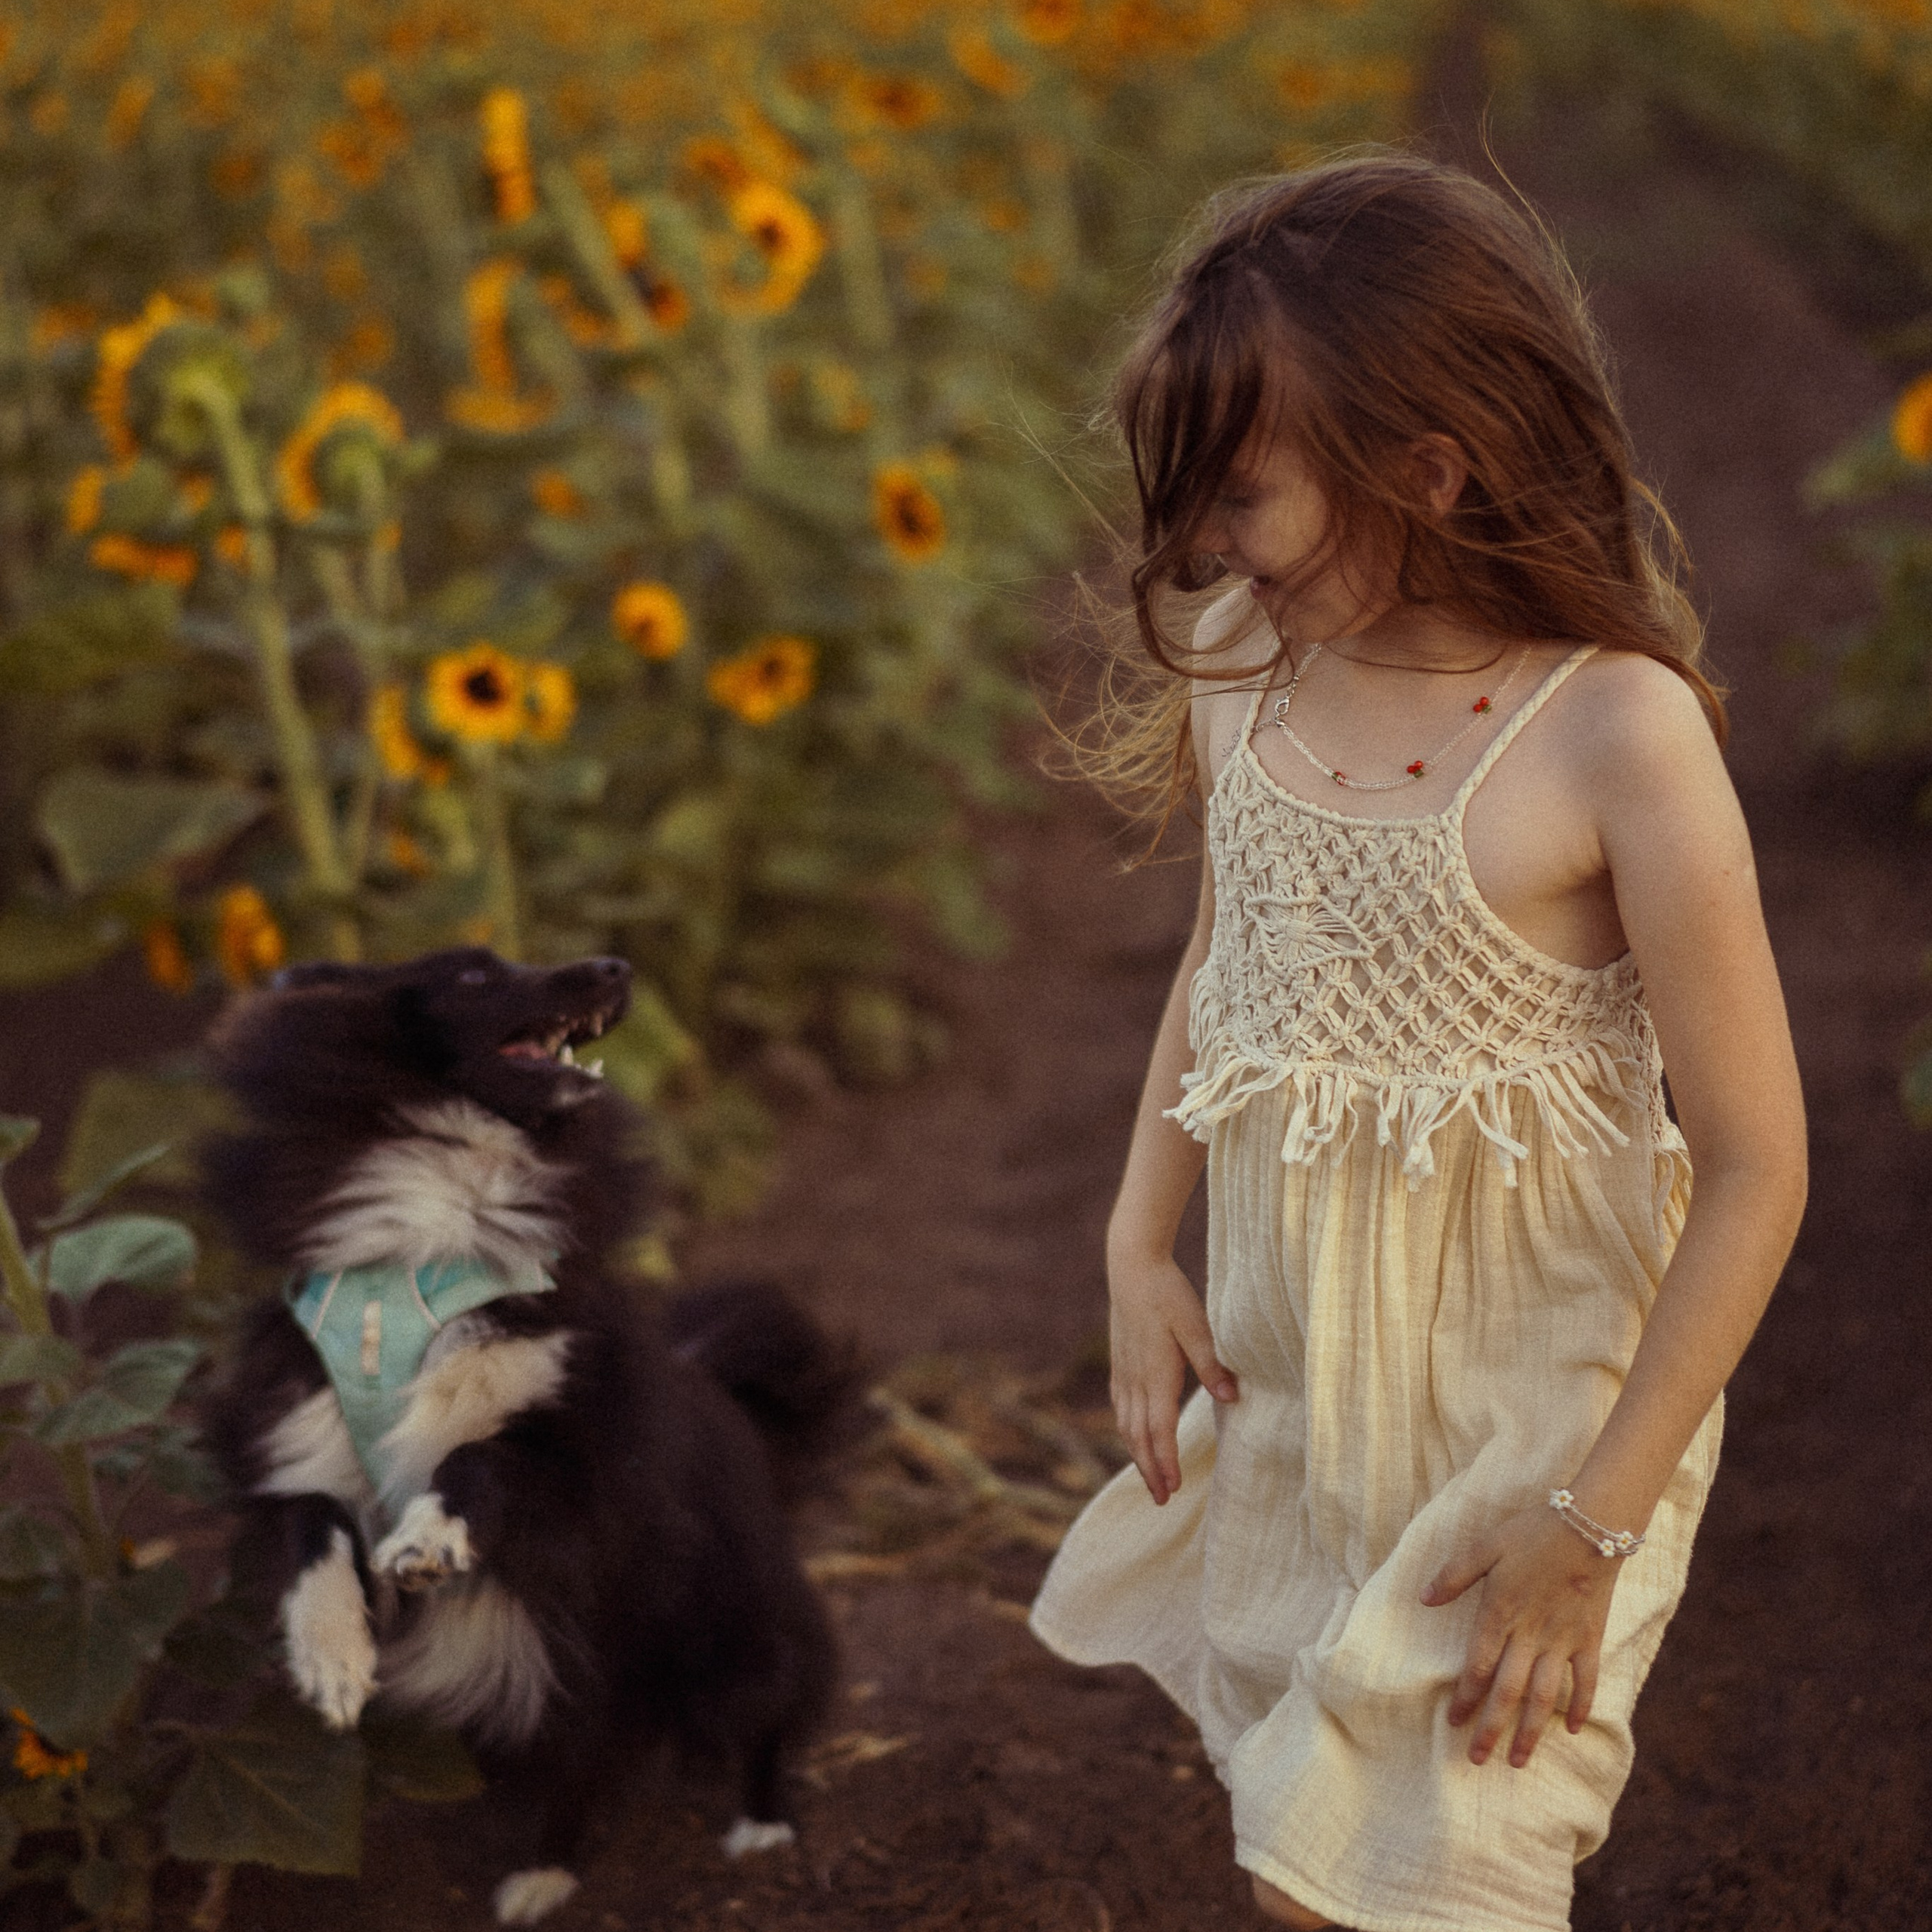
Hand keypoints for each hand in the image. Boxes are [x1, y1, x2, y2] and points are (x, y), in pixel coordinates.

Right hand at [1107, 1252, 1236, 1505]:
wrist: (1132, 1264)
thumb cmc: (1168, 1292)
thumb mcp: (1196, 1324)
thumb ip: (1213, 1362)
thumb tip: (1231, 1398)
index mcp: (1156, 1373)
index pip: (1159, 1428)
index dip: (1165, 1461)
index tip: (1173, 1488)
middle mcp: (1135, 1378)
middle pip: (1139, 1435)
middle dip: (1150, 1469)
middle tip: (1161, 1500)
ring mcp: (1124, 1370)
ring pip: (1126, 1423)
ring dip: (1137, 1454)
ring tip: (1149, 1478)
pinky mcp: (1120, 1361)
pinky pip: (1120, 1406)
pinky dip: (1127, 1430)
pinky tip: (1133, 1435)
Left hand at [1420, 1503, 1619, 1767]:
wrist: (1590, 1525)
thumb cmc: (1532, 1532)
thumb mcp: (1485, 1545)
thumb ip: (1454, 1575)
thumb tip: (1423, 1600)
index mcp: (1500, 1613)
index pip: (1478, 1667)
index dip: (1465, 1698)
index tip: (1453, 1723)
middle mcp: (1530, 1635)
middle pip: (1508, 1692)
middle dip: (1491, 1728)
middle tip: (1477, 1760)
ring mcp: (1563, 1640)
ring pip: (1543, 1697)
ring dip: (1530, 1731)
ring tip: (1518, 1760)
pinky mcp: (1589, 1638)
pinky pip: (1585, 1680)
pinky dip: (1580, 1706)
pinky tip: (1570, 1730)